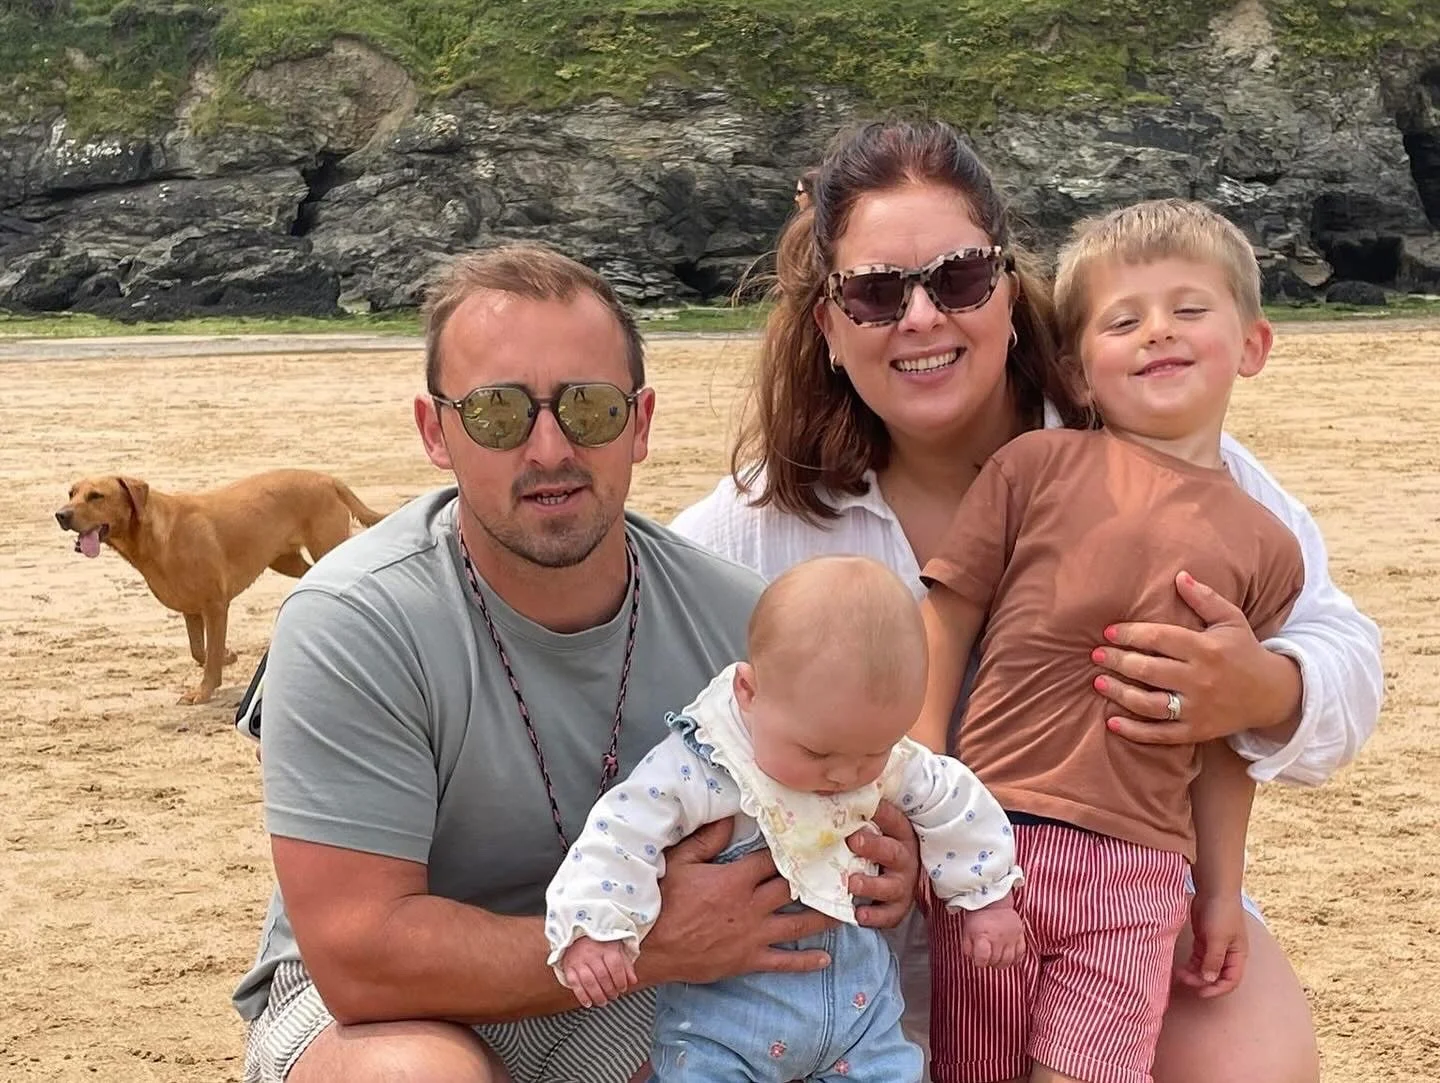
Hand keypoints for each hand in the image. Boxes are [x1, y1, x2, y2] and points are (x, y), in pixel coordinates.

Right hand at [562, 937, 637, 1008]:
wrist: (577, 935)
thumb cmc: (600, 943)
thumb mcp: (616, 948)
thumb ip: (625, 965)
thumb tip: (633, 981)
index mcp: (606, 947)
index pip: (615, 965)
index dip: (620, 980)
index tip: (622, 988)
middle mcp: (591, 953)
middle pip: (602, 976)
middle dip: (610, 990)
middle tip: (613, 996)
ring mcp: (579, 960)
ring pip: (589, 982)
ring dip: (597, 995)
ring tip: (603, 1001)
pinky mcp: (568, 967)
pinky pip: (574, 984)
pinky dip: (582, 996)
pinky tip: (588, 1003)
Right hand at [639, 818, 835, 985]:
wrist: (649, 948)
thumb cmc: (661, 903)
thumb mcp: (680, 863)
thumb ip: (707, 840)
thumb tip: (728, 817)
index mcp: (735, 879)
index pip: (772, 860)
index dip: (792, 851)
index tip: (813, 843)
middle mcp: (751, 906)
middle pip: (792, 889)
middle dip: (817, 881)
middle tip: (843, 874)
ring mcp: (752, 935)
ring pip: (797, 925)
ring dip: (823, 918)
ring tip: (847, 912)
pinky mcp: (748, 960)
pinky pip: (783, 962)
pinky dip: (805, 961)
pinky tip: (825, 958)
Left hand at [847, 800, 920, 928]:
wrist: (902, 875)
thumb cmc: (880, 844)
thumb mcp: (876, 826)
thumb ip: (859, 814)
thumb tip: (828, 791)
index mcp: (900, 833)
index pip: (892, 819)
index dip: (879, 813)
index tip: (861, 807)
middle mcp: (905, 857)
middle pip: (892, 851)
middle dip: (873, 847)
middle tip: (853, 841)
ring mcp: (903, 883)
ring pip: (891, 886)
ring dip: (871, 885)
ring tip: (851, 883)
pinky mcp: (899, 907)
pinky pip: (890, 915)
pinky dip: (876, 917)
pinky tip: (860, 915)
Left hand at [962, 896, 1025, 966]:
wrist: (994, 901)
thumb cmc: (979, 917)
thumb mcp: (967, 931)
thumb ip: (967, 947)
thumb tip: (973, 959)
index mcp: (983, 935)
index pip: (982, 958)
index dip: (979, 962)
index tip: (978, 960)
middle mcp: (998, 937)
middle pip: (995, 960)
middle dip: (989, 962)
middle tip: (987, 957)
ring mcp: (1011, 937)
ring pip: (1008, 960)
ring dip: (1001, 963)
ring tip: (996, 957)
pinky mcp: (1020, 935)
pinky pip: (1021, 953)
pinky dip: (1014, 958)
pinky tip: (1008, 955)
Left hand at [1091, 571, 1301, 744]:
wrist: (1272, 695)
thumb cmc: (1244, 651)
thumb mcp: (1231, 620)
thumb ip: (1205, 598)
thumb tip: (1179, 576)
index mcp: (1206, 649)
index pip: (1159, 638)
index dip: (1130, 634)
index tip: (1108, 632)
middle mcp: (1200, 679)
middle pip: (1149, 670)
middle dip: (1118, 662)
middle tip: (1095, 655)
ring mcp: (1197, 708)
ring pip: (1150, 704)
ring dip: (1120, 694)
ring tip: (1098, 683)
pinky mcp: (1196, 731)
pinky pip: (1160, 734)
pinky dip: (1135, 731)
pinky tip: (1112, 722)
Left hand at [1176, 892, 1247, 997]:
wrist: (1214, 889)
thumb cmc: (1222, 912)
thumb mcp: (1218, 938)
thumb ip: (1213, 960)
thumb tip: (1208, 980)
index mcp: (1237, 955)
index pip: (1230, 980)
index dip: (1217, 989)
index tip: (1200, 993)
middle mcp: (1228, 954)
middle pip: (1216, 976)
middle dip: (1201, 981)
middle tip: (1184, 980)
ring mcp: (1215, 947)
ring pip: (1205, 968)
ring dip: (1194, 973)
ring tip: (1179, 974)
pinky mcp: (1204, 939)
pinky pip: (1198, 958)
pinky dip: (1190, 964)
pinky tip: (1180, 966)